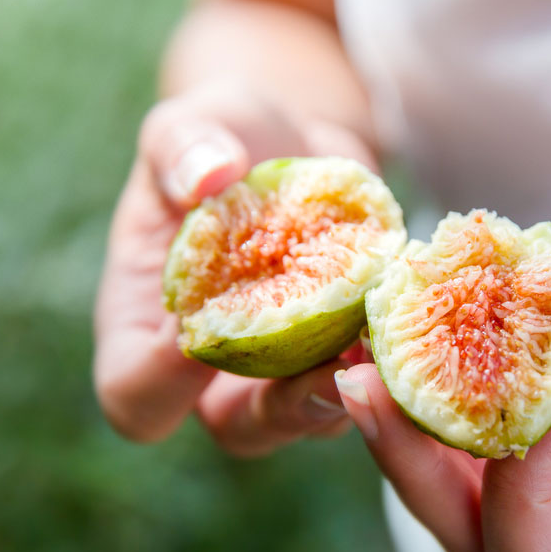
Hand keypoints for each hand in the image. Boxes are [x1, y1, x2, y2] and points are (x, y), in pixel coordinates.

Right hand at [94, 84, 374, 454]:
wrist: (297, 140)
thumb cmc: (229, 136)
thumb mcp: (195, 122)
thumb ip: (183, 145)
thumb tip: (208, 174)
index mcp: (149, 327)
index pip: (135, 393)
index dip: (161, 384)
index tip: (201, 332)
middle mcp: (216, 367)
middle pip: (237, 429)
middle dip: (286, 408)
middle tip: (329, 370)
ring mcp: (284, 369)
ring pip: (314, 418)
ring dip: (354, 392)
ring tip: (385, 348)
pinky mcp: (341, 354)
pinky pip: (368, 385)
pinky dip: (392, 362)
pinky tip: (415, 323)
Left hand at [334, 280, 550, 551]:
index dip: (514, 498)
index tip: (532, 399)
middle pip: (474, 536)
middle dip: (415, 465)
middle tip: (367, 381)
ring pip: (462, 483)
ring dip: (412, 420)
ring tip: (370, 345)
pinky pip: (486, 422)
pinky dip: (449, 379)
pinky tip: (423, 322)